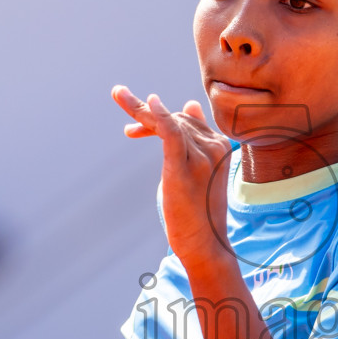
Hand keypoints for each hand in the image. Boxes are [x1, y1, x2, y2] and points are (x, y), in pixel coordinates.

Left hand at [112, 85, 233, 269]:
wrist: (205, 243)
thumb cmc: (199, 210)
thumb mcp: (199, 170)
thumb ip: (194, 139)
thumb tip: (190, 105)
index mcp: (219, 145)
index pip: (187, 119)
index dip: (160, 117)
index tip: (133, 127)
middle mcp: (214, 146)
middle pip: (176, 118)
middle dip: (144, 112)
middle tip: (118, 94)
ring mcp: (203, 157)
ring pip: (169, 123)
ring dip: (140, 111)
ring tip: (119, 95)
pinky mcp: (186, 169)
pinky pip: (173, 134)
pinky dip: (161, 117)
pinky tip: (149, 102)